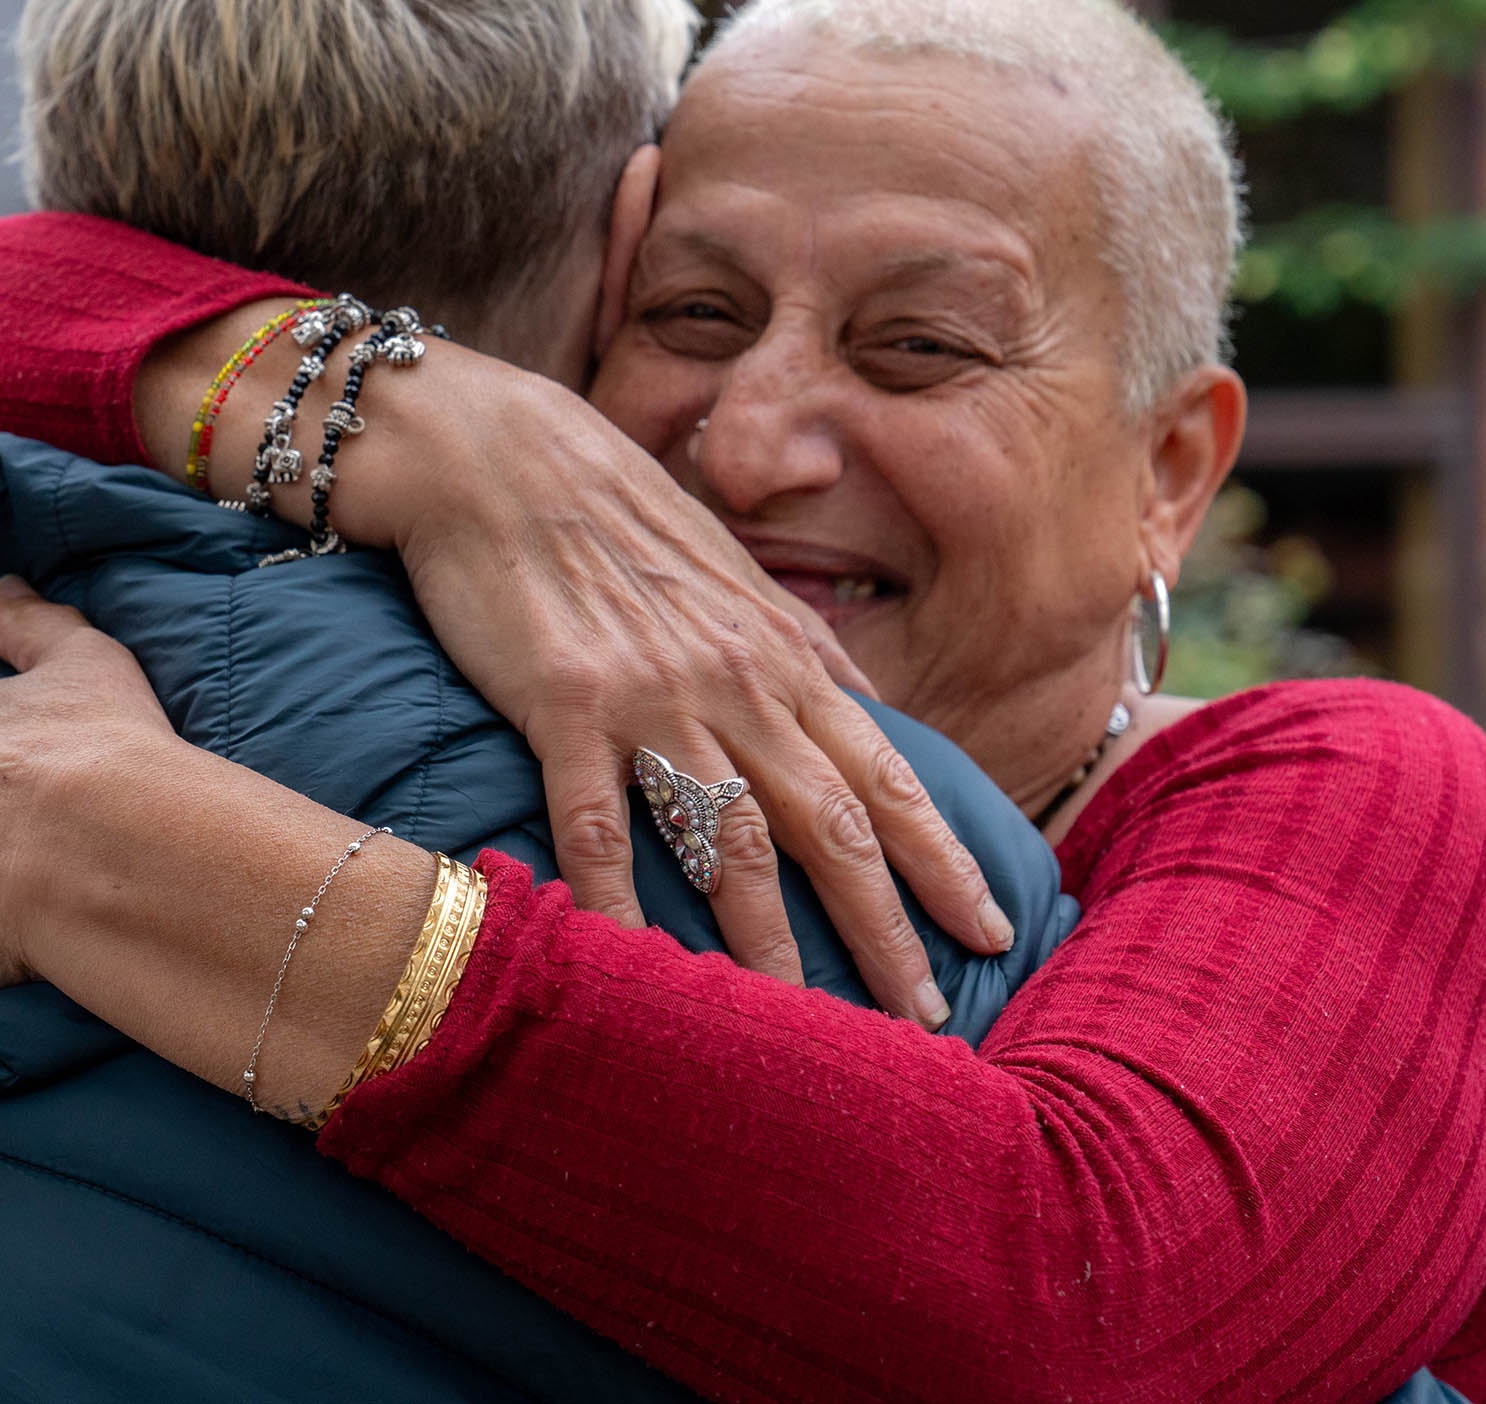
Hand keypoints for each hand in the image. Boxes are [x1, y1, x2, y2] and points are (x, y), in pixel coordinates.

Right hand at [378, 363, 1008, 1027]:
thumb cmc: (607, 515)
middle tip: (929, 1021)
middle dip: (888, 930)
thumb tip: (858, 710)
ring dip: (775, 944)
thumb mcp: (725, 576)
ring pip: (734, 841)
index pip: (888, 773)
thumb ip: (791, 651)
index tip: (990, 931)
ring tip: (802, 1029)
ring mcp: (651, 696)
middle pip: (833, 825)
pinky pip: (599, 824)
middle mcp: (735, 681)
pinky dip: (620, 903)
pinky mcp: (564, 703)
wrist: (495, 455)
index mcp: (779, 653)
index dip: (944, 859)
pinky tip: (635, 968)